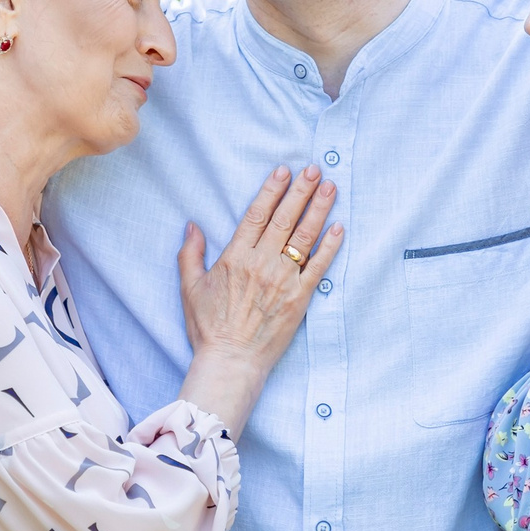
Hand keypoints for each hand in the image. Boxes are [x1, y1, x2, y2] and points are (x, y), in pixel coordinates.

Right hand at [175, 164, 341, 427]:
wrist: (231, 362)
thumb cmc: (208, 329)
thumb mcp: (190, 288)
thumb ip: (190, 254)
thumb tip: (192, 226)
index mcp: (235, 258)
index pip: (257, 215)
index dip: (271, 190)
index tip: (284, 171)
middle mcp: (261, 264)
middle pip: (284, 219)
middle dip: (301, 191)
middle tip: (314, 169)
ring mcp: (283, 280)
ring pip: (305, 237)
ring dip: (319, 209)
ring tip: (330, 187)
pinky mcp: (300, 298)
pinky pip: (319, 267)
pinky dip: (330, 246)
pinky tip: (339, 227)